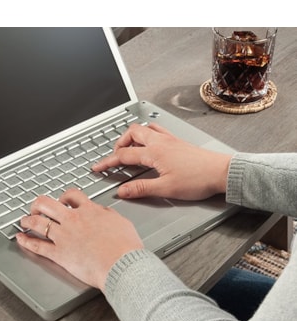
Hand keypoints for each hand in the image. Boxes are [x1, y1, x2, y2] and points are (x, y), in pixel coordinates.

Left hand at [16, 189, 143, 290]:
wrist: (122, 265)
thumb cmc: (125, 248)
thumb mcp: (121, 222)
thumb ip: (107, 214)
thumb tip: (101, 211)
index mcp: (89, 211)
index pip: (72, 195)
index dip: (64, 196)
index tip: (61, 200)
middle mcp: (73, 220)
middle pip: (48, 203)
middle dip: (39, 204)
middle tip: (37, 208)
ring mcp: (64, 236)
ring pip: (38, 222)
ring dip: (28, 220)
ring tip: (24, 220)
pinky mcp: (59, 254)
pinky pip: (37, 245)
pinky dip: (25, 241)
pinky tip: (20, 238)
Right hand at [92, 123, 231, 200]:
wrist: (221, 172)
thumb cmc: (198, 179)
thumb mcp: (166, 189)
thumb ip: (141, 189)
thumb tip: (122, 191)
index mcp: (154, 152)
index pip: (124, 155)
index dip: (108, 162)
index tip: (98, 167)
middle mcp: (160, 142)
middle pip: (132, 134)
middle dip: (118, 144)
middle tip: (114, 156)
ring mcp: (169, 139)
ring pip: (144, 129)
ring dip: (132, 136)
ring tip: (128, 148)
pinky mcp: (177, 142)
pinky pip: (156, 131)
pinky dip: (146, 134)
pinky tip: (149, 143)